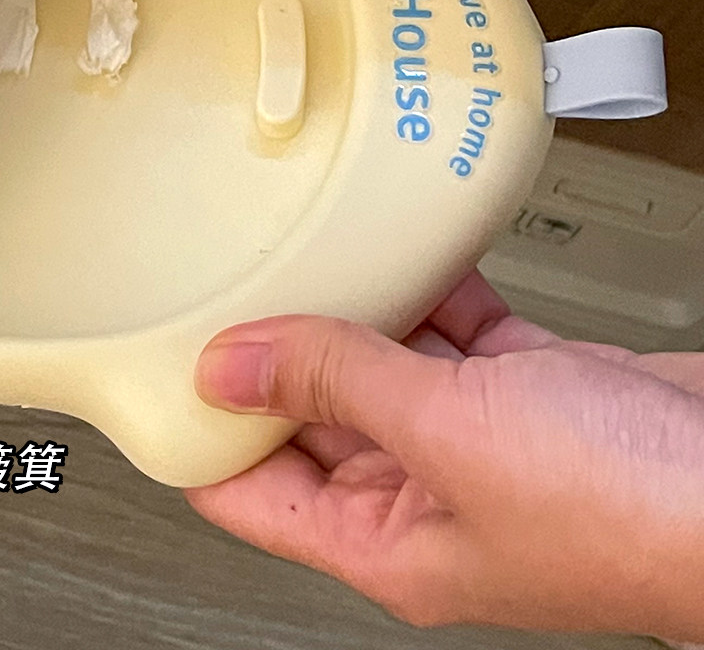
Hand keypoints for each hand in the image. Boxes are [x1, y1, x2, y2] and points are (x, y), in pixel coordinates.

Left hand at [188, 272, 703, 640]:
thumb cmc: (632, 509)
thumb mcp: (448, 432)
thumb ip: (335, 382)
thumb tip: (230, 362)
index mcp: (387, 542)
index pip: (249, 494)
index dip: (199, 429)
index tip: (159, 359)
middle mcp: (424, 496)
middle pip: (308, 415)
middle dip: (272, 349)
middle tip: (230, 277)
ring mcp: (478, 443)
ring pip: (380, 364)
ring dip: (350, 309)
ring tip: (305, 249)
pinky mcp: (528, 393)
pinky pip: (451, 334)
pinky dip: (427, 290)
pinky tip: (403, 247)